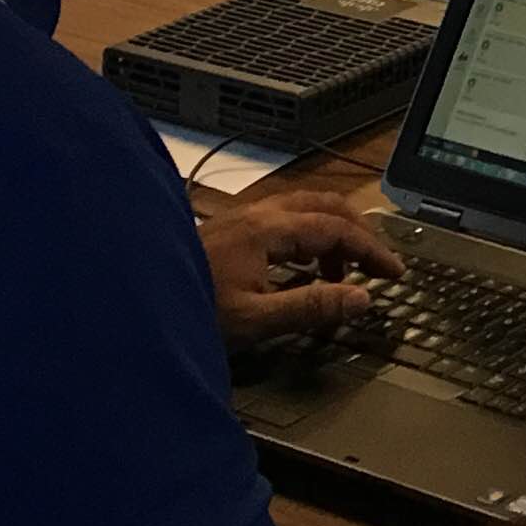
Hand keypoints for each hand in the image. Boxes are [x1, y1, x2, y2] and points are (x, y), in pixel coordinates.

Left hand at [199, 195, 401, 351]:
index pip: (338, 230)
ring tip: (341, 274)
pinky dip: (309, 238)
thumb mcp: (256, 319)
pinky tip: (301, 270)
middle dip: (358, 233)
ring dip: (333, 235)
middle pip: (326, 206)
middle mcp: (259, 213)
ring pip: (305, 209)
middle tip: (378, 264)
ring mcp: (242, 218)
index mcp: (270, 229)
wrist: (130, 305)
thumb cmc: (192, 313)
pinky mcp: (229, 230)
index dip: (372, 251)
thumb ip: (313, 307)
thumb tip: (364, 299)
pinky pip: (285, 219)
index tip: (396, 273)